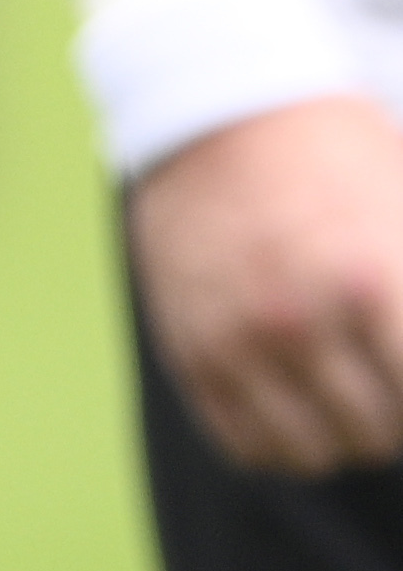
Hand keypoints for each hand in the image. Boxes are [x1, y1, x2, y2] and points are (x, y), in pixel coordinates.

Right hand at [130, 93, 402, 476]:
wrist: (220, 116)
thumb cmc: (342, 162)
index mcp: (369, 281)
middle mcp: (299, 319)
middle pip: (380, 435)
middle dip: (395, 414)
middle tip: (388, 373)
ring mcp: (236, 339)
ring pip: (315, 454)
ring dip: (344, 434)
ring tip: (348, 390)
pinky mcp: (189, 351)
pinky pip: (248, 445)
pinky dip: (284, 440)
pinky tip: (298, 398)